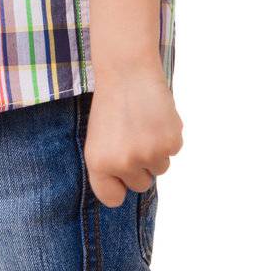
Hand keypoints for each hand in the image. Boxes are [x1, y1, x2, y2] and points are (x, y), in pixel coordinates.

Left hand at [83, 64, 183, 207]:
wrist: (127, 71)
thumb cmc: (110, 104)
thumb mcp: (98, 138)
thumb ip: (110, 166)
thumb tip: (130, 188)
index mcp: (99, 164)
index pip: (112, 198)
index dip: (118, 186)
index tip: (120, 174)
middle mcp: (123, 163)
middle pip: (141, 184)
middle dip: (139, 165)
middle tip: (131, 136)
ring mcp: (149, 154)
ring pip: (159, 168)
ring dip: (155, 151)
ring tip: (142, 124)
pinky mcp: (170, 143)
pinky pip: (172, 151)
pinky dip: (168, 137)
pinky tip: (155, 117)